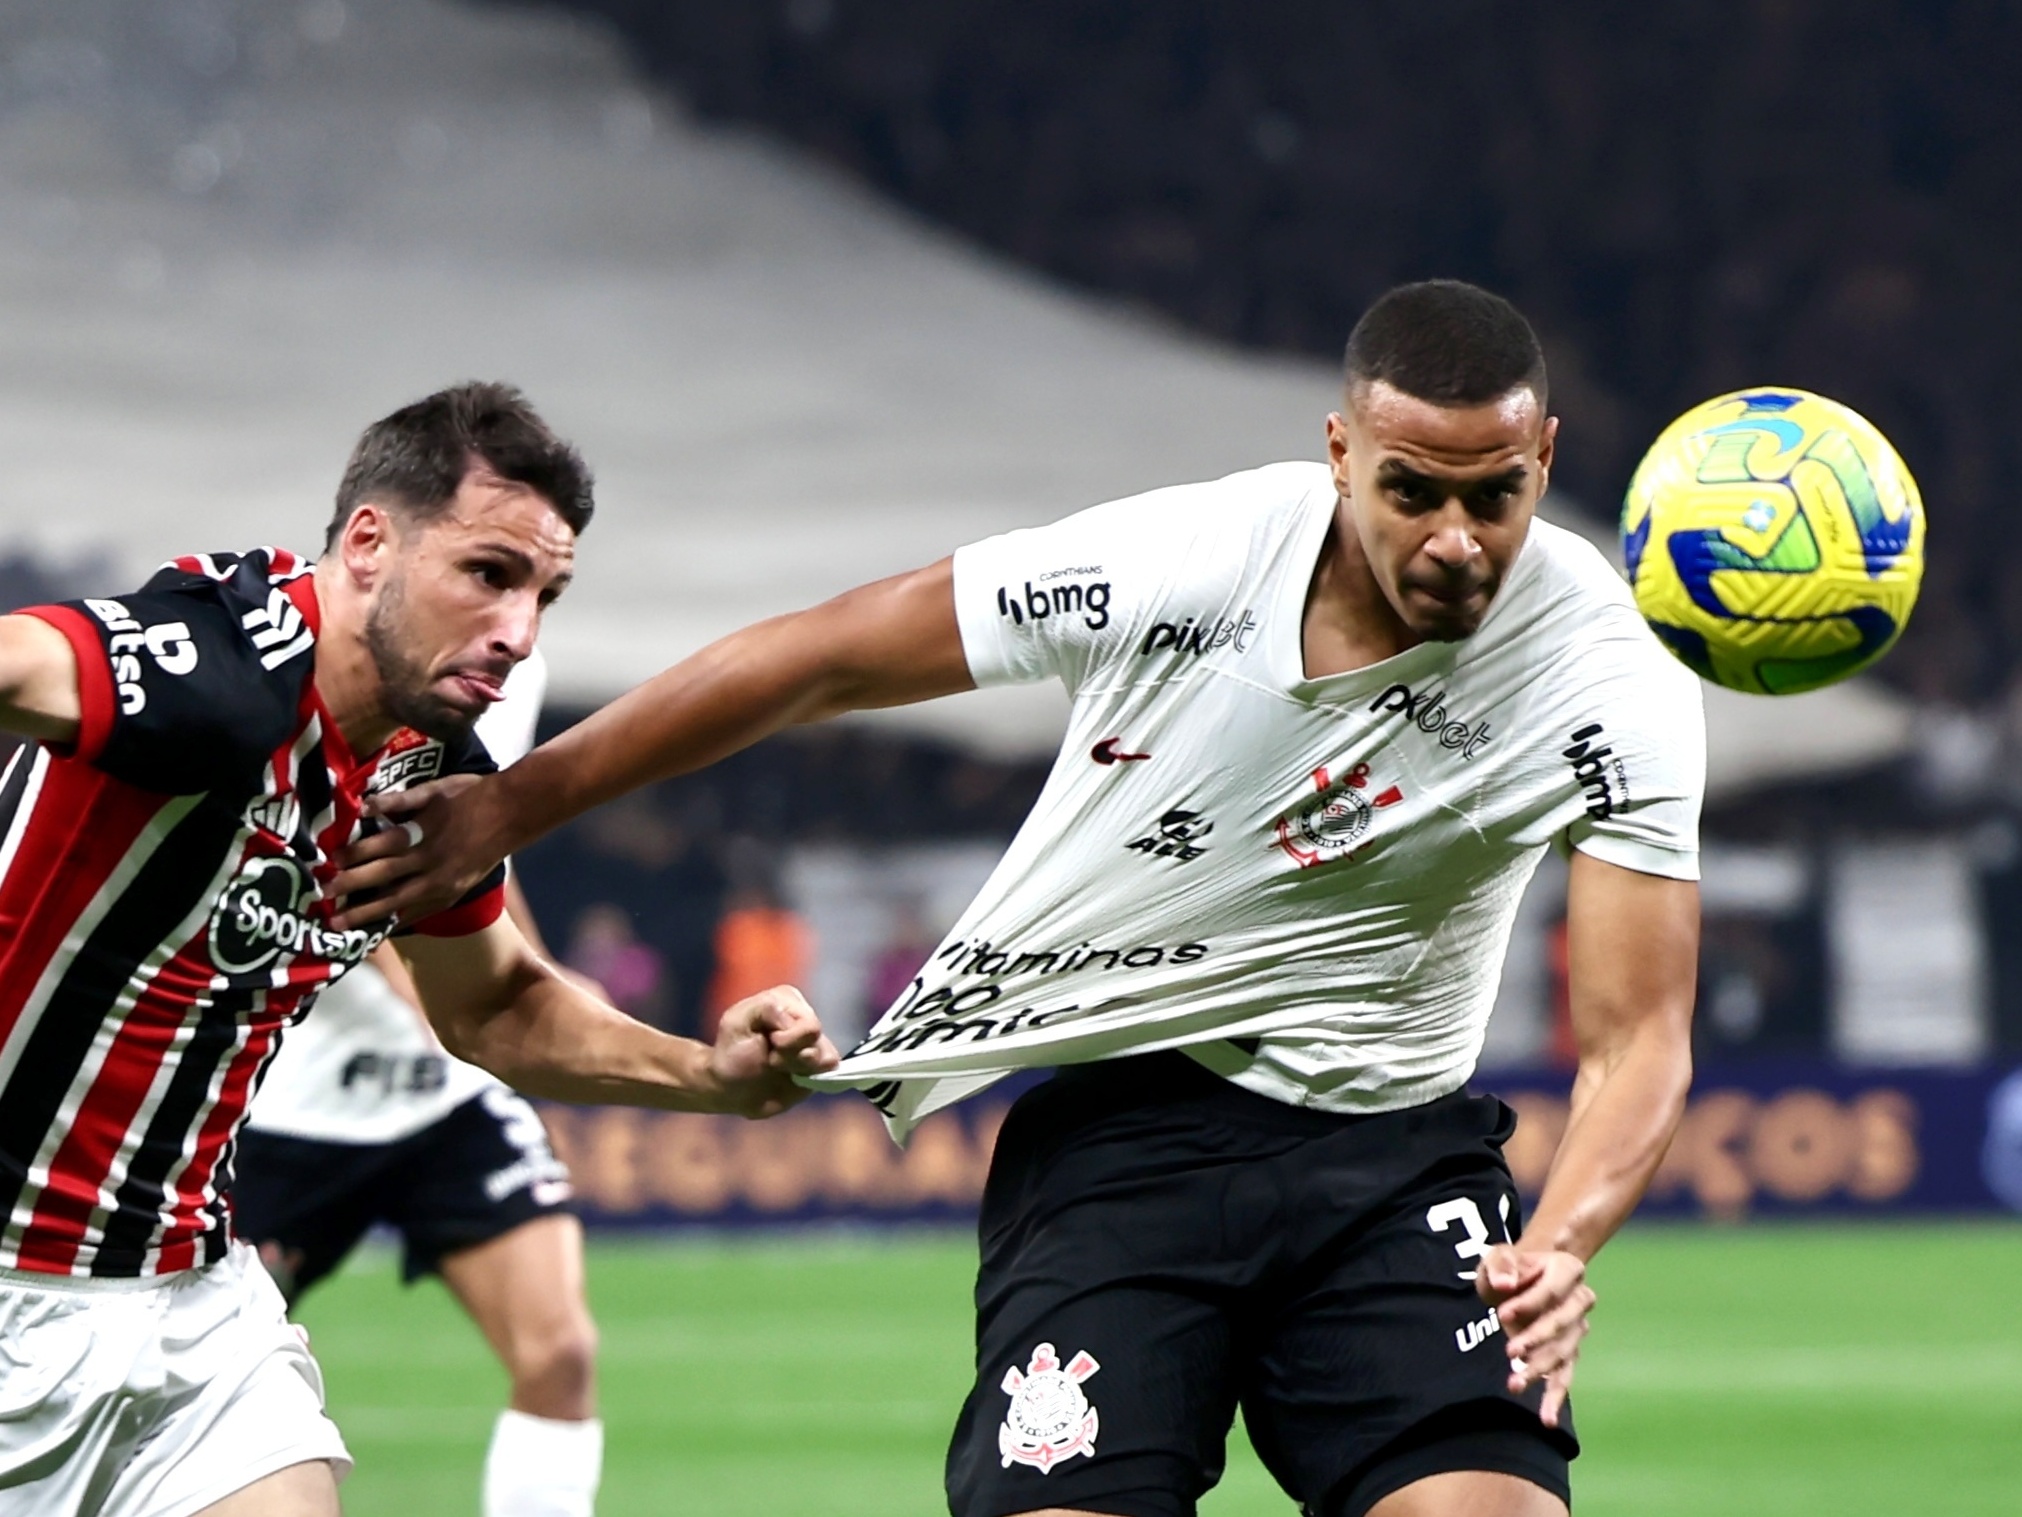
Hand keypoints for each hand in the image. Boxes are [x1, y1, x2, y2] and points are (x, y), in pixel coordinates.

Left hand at [329, 772, 500, 928]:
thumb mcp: (435, 789)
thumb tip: (364, 806)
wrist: (511, 814)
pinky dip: (398, 922)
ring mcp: (442, 882)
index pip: (380, 846)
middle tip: (323, 896)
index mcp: (423, 833)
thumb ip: (399, 800)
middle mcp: (430, 862)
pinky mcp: (452, 894)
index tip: (329, 860)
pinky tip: (378, 930)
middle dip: (351, 886)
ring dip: (367, 914)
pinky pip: (420, 912)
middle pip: (384, 876)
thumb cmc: (472, 794)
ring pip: (398, 902)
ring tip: (341, 925)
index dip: (353, 853)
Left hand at [703, 985, 839, 1118]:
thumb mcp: (737, 1022)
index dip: (786, 1037)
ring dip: (798, 1065)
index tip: (766, 1041)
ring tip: (778, 1067)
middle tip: (771, 1058)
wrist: (732, 1089)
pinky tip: (792, 1076)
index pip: (804, 1017)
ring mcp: (815, 1042)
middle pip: (815, 1033)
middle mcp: (805, 1016)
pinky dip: (811, 1075)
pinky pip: (831, 1069)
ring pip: (825, 1054)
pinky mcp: (820, 1066)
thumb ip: (766, 1008)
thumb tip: (795, 1021)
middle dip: (790, 1052)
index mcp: (786, 1000)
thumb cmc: (732, 1051)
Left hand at [1476, 1243, 1593, 1428]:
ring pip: (1563, 1353)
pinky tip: (1547, 1419)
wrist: (1519, 1280)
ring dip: (1540, 1370)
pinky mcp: (1567, 1353)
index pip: (1552, 1291)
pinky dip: (1556, 1398)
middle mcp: (1580, 1300)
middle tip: (1510, 1351)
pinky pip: (1565, 1376)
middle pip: (1562, 1324)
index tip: (1502, 1315)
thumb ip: (1500, 1264)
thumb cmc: (1509, 1268)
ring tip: (1514, 1385)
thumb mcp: (1497, 1257)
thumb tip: (1505, 1284)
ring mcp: (1577, 1330)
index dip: (1528, 1304)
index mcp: (1568, 1270)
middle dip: (1536, 1339)